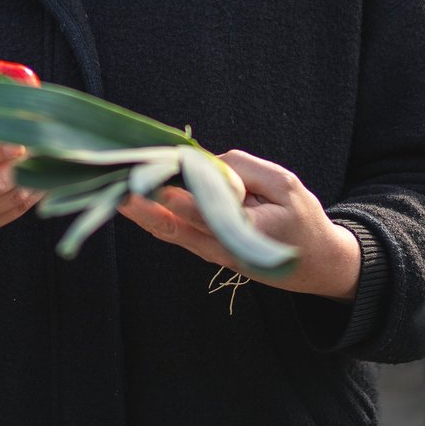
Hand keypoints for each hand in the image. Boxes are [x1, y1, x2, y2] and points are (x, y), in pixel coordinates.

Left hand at [119, 149, 361, 300]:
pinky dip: (151, 215)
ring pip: (167, 231)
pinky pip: (172, 231)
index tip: (154, 186)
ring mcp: (209, 251)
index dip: (179, 200)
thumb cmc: (301, 219)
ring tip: (112, 189)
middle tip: (117, 183)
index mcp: (246, 231)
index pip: (206, 214)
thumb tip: (203, 161)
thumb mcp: (285, 184)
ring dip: (140, 211)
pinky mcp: (204, 249)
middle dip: (145, 205)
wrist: (312, 264)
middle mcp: (220, 247)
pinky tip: (130, 200)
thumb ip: (245, 169)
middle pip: (174, 225)